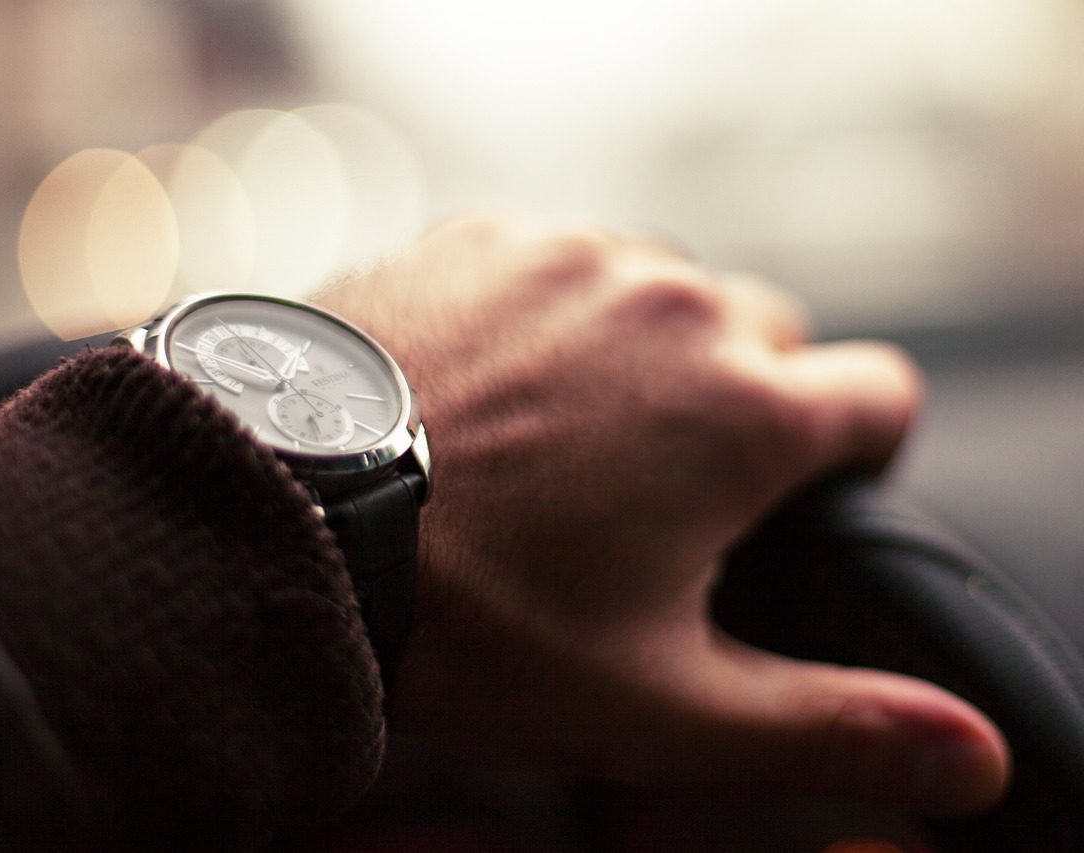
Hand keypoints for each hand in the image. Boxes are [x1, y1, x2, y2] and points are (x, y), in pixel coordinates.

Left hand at [315, 213, 1008, 816]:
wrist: (286, 518)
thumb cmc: (472, 619)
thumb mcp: (661, 704)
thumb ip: (827, 728)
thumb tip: (972, 759)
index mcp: (744, 411)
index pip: (879, 395)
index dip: (853, 450)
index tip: (799, 492)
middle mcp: (673, 304)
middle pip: (768, 334)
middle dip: (742, 401)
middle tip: (660, 488)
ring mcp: (571, 256)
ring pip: (662, 289)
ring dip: (644, 350)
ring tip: (566, 440)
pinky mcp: (481, 237)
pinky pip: (557, 262)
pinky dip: (550, 313)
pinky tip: (491, 383)